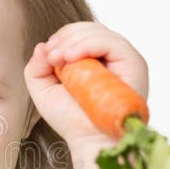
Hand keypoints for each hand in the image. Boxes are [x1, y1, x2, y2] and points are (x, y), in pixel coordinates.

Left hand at [23, 21, 148, 147]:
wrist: (89, 140)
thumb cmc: (70, 119)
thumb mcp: (42, 90)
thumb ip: (36, 67)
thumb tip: (42, 45)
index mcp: (93, 60)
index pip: (79, 34)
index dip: (61, 38)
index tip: (48, 56)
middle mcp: (110, 58)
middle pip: (88, 28)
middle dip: (65, 37)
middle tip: (52, 57)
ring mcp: (123, 59)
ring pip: (98, 32)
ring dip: (73, 40)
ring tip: (59, 59)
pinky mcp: (134, 63)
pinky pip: (111, 42)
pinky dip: (88, 44)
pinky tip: (72, 57)